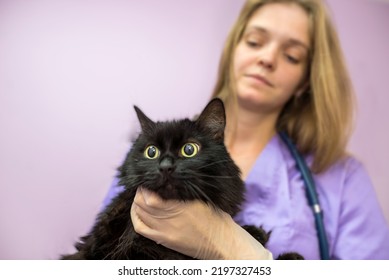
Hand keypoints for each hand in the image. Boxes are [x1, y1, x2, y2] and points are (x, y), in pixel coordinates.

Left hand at [131, 188, 272, 259]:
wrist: (221, 242)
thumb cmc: (215, 218)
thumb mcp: (202, 198)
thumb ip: (183, 190)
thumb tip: (167, 181)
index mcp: (180, 207)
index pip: (151, 197)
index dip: (146, 187)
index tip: (149, 180)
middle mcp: (170, 221)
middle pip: (143, 205)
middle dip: (140, 193)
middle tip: (144, 186)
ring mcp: (165, 232)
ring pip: (140, 215)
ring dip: (137, 204)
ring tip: (141, 196)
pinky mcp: (164, 240)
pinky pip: (142, 229)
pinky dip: (136, 218)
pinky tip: (138, 211)